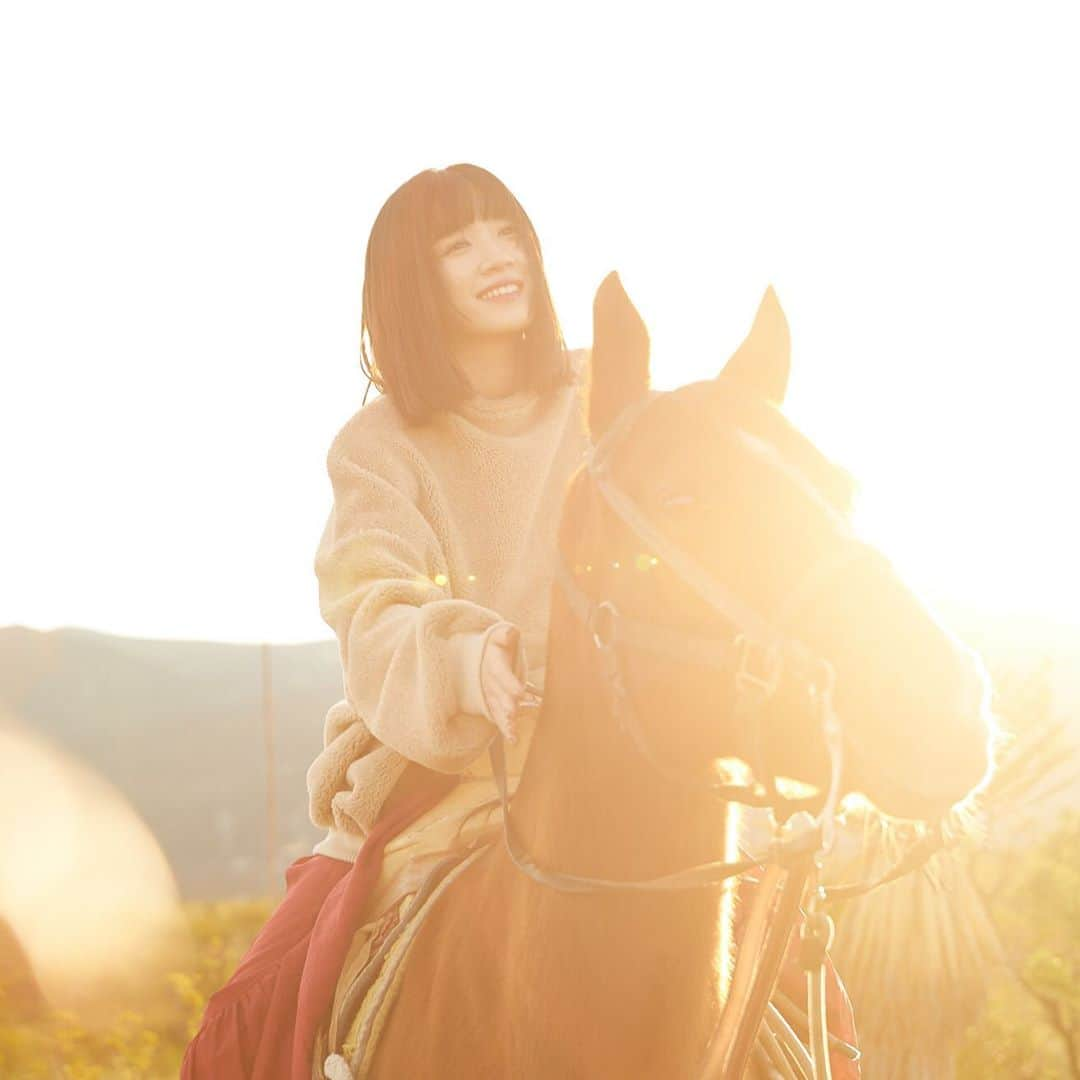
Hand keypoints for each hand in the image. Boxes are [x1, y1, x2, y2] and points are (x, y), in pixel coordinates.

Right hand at [480, 624, 527, 743]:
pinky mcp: (493, 705)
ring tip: (512, 732)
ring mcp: (489, 695)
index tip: (520, 691)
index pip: (500, 672)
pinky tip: (513, 740)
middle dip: (505, 704)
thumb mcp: (499, 635)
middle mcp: (489, 682)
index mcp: (493, 663)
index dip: (509, 681)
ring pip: (496, 709)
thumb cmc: (497, 646)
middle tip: (512, 712)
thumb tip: (509, 631)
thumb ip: (505, 633)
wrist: (477, 659)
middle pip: (497, 694)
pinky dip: (505, 729)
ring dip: (504, 721)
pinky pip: (498, 718)